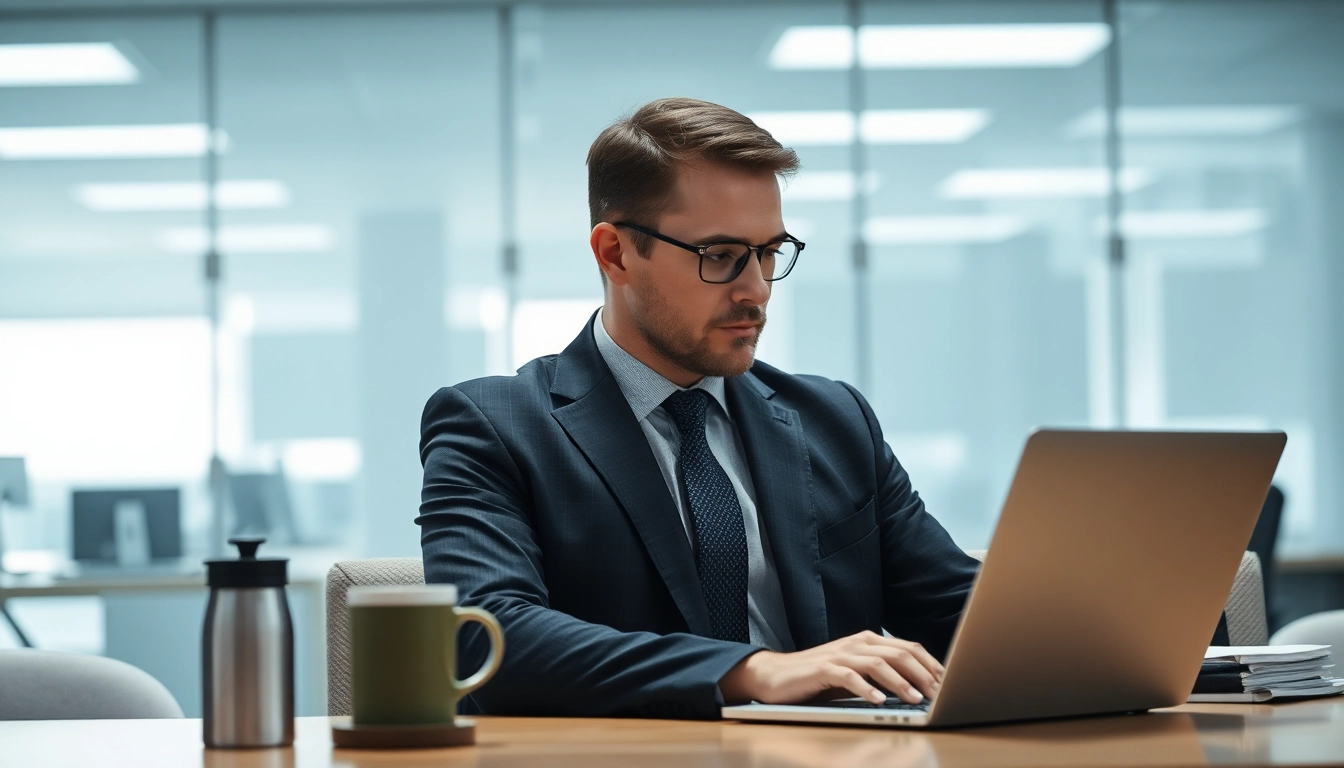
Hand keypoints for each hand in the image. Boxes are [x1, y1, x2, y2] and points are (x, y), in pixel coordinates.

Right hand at [719, 630, 943, 705]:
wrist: (777, 675)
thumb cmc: (819, 677)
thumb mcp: (856, 672)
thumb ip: (880, 673)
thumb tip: (917, 687)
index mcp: (868, 640)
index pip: (908, 647)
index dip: (930, 664)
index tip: (947, 683)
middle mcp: (857, 643)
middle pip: (899, 653)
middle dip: (923, 674)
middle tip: (938, 693)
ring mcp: (840, 653)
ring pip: (878, 663)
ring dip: (900, 682)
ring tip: (916, 699)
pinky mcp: (823, 668)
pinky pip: (849, 677)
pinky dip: (867, 689)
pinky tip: (879, 701)